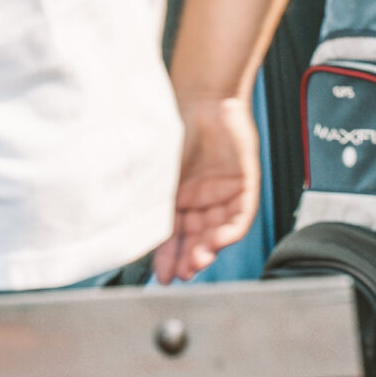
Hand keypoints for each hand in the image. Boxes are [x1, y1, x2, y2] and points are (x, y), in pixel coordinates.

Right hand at [156, 95, 261, 282]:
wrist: (202, 100)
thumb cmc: (173, 129)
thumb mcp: (157, 174)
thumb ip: (152, 202)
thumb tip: (132, 233)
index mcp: (176, 197)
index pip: (172, 236)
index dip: (167, 257)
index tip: (162, 276)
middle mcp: (199, 200)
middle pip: (195, 238)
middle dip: (188, 259)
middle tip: (181, 274)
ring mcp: (221, 194)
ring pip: (216, 232)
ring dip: (207, 250)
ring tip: (196, 263)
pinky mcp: (243, 186)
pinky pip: (239, 216)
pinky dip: (228, 231)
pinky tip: (216, 241)